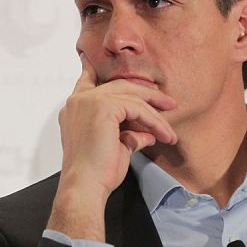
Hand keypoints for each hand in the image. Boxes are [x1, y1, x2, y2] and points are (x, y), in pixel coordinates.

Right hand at [46, 54, 176, 240]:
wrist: (85, 187)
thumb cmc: (95, 172)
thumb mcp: (116, 147)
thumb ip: (129, 134)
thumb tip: (148, 134)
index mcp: (75, 108)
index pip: (87, 80)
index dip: (94, 69)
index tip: (93, 59)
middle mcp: (79, 100)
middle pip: (119, 85)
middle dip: (147, 94)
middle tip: (168, 104)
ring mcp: (90, 100)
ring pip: (132, 96)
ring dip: (156, 114)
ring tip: (170, 131)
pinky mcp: (103, 106)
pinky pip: (137, 108)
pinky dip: (153, 122)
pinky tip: (163, 135)